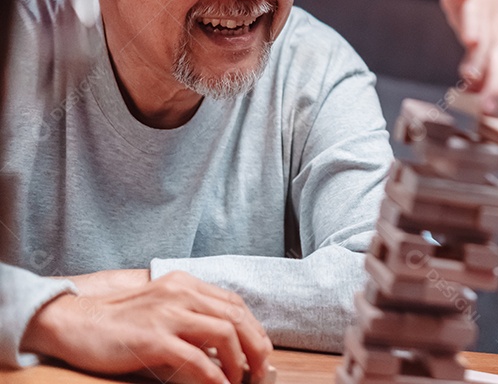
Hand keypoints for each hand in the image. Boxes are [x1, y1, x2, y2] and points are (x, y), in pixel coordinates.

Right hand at [21, 270, 271, 383]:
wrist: (74, 322)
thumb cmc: (117, 321)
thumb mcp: (160, 307)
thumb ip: (189, 316)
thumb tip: (222, 346)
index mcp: (185, 284)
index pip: (234, 303)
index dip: (254, 328)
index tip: (261, 351)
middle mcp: (181, 293)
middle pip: (236, 317)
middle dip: (256, 346)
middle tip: (262, 371)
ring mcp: (168, 314)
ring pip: (224, 333)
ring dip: (239, 361)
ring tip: (241, 381)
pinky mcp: (153, 339)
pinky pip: (196, 358)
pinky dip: (213, 376)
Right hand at [439, 0, 497, 112]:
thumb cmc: (486, 10)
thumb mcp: (489, 38)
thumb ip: (482, 66)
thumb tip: (477, 96)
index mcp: (497, 40)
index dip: (495, 89)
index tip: (489, 111)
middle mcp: (490, 24)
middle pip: (488, 47)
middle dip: (482, 66)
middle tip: (475, 83)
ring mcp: (476, 5)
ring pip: (475, 17)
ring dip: (474, 28)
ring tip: (472, 42)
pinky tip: (452, 0)